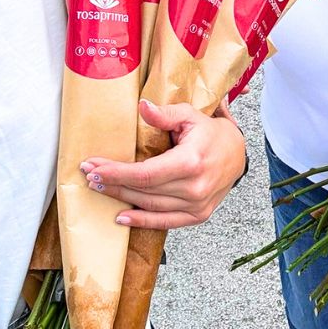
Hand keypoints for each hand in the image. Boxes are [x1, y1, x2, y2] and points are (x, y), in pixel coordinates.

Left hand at [79, 99, 246, 230]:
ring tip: (101, 188)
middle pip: (143, 190)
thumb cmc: (212, 133)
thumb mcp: (190, 115)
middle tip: (89, 176)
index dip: (116, 172)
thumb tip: (142, 107)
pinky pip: (165, 222)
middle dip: (113, 182)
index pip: (145, 173)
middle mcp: (194, 187)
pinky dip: (142, 222)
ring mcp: (197, 205)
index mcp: (191, 161)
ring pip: (150, 206)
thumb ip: (165, 114)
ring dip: (122, 198)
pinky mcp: (198, 215)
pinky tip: (122, 217)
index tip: (94, 167)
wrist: (238, 155)